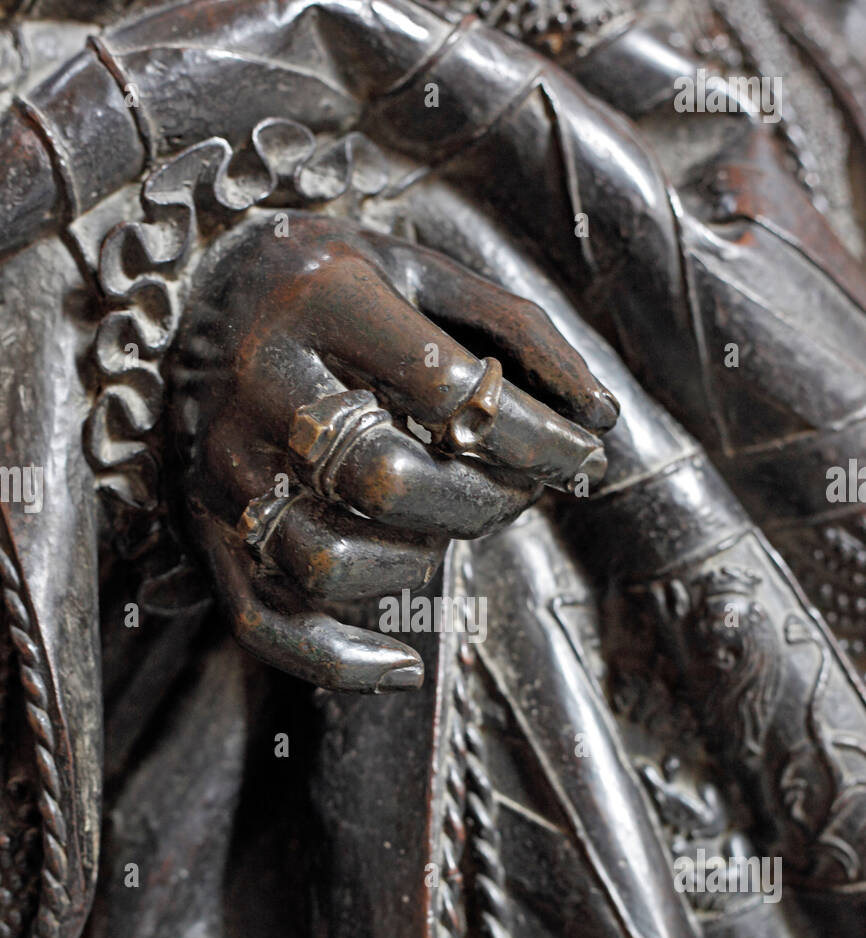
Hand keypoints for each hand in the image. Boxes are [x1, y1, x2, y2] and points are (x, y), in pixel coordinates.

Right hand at [172, 213, 617, 690]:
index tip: (583, 453)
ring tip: (447, 528)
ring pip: (327, 562)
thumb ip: (517, 331)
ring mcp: (224, 463)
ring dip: (419, 564)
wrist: (197, 287)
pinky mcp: (205, 523)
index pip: (446, 389)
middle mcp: (260, 383)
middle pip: (387, 482)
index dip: (535, 436)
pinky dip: (339, 662)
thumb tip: (600, 416)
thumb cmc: (332, 281)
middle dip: (485, 503)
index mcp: (323, 301)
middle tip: (521, 490)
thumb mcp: (425, 271)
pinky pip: (263, 621)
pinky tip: (404, 665)